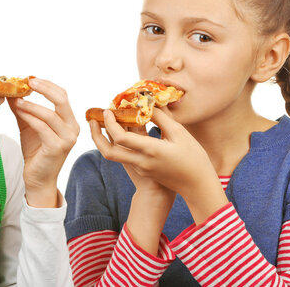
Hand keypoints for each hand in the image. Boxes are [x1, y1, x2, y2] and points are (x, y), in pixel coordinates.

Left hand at [8, 77, 78, 207]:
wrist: (38, 178)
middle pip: (61, 100)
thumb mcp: (29, 125)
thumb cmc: (36, 152)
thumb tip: (11, 90)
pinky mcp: (56, 148)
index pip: (62, 95)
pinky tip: (18, 110)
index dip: (47, 85)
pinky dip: (29, 117)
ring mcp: (67, 139)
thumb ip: (23, 109)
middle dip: (44, 88)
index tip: (30, 78)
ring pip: (49, 114)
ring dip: (31, 104)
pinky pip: (42, 127)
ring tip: (16, 98)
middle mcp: (73, 128)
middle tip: (27, 82)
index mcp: (69, 121)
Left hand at [95, 108, 226, 223]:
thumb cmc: (192, 158)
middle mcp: (140, 161)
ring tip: (105, 121)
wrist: (196, 186)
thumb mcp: (180, 134)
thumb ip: (162, 118)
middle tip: (93, 119)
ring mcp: (140, 167)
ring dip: (106, 138)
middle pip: (108, 151)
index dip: (111, 123)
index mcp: (150, 151)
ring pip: (114, 153)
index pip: (120, 138)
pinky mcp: (142, 169)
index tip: (108, 110)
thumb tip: (149, 104)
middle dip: (96, 135)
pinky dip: (119, 141)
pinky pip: (124, 154)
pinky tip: (124, 129)